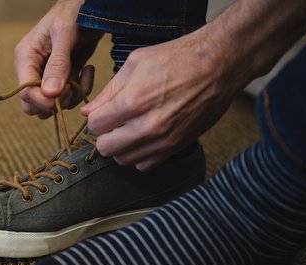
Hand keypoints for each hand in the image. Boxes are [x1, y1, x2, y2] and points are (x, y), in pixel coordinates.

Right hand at [14, 0, 102, 118]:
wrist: (91, 7)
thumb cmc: (74, 13)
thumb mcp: (65, 36)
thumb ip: (58, 64)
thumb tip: (50, 94)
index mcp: (26, 57)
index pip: (25, 92)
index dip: (41, 101)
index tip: (58, 100)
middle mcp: (33, 69)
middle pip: (33, 104)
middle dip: (54, 103)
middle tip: (71, 88)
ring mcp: (48, 76)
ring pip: (52, 105)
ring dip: (71, 98)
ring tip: (82, 76)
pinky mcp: (64, 78)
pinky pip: (68, 97)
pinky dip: (81, 90)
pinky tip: (87, 70)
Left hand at [82, 31, 244, 170]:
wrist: (218, 65)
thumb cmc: (176, 58)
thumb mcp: (135, 63)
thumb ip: (108, 91)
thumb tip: (87, 112)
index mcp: (132, 102)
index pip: (95, 126)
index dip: (96, 118)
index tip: (104, 112)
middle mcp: (146, 126)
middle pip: (105, 149)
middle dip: (105, 135)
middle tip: (114, 123)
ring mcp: (162, 141)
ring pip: (123, 160)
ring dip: (121, 147)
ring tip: (130, 129)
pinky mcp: (175, 148)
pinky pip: (144, 165)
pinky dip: (139, 155)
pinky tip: (144, 138)